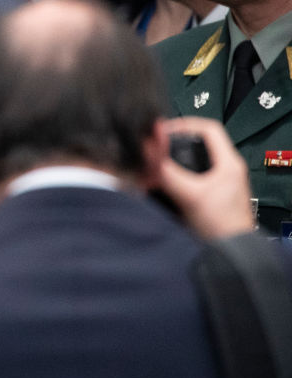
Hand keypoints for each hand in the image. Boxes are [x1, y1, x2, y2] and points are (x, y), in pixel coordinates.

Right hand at [159, 117, 254, 238]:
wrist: (230, 252)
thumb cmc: (222, 226)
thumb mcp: (190, 195)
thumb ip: (168, 173)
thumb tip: (149, 153)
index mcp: (228, 163)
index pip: (209, 128)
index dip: (185, 124)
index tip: (164, 129)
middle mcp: (225, 170)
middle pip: (198, 144)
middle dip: (173, 144)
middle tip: (156, 146)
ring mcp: (217, 184)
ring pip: (192, 162)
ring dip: (172, 162)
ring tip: (154, 164)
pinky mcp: (208, 196)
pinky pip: (189, 179)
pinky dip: (173, 178)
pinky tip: (161, 183)